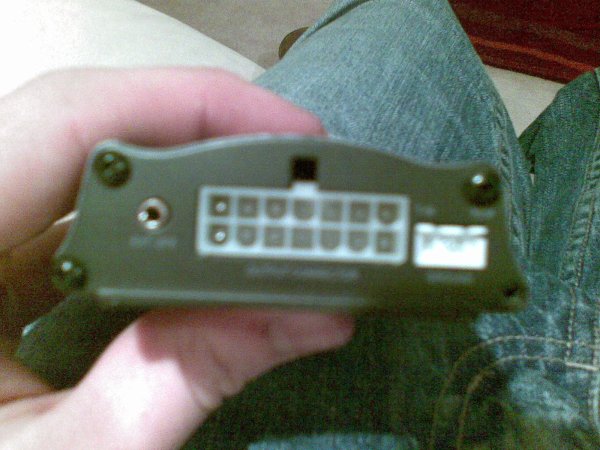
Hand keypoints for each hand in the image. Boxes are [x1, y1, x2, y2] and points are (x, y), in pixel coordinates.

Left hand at [0, 68, 353, 448]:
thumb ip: (182, 381)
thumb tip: (309, 314)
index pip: (62, 124)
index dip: (184, 105)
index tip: (287, 132)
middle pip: (76, 130)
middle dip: (195, 135)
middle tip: (288, 164)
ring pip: (79, 171)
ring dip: (177, 176)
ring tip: (255, 196)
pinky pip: (75, 216)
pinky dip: (149, 221)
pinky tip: (197, 240)